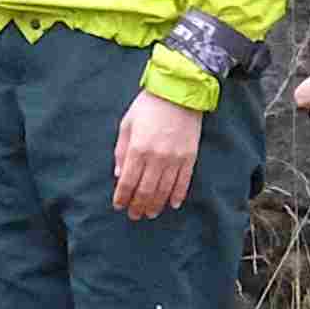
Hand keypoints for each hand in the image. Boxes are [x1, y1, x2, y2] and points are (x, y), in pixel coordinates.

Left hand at [113, 90, 204, 218]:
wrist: (179, 93)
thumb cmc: (148, 107)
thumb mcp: (127, 125)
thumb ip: (121, 152)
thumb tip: (119, 176)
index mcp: (138, 149)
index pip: (128, 182)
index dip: (122, 197)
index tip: (119, 206)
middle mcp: (157, 158)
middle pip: (146, 190)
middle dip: (138, 206)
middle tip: (134, 216)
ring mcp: (175, 159)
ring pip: (164, 190)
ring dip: (156, 205)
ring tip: (150, 214)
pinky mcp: (190, 157)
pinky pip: (184, 182)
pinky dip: (177, 195)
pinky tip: (172, 204)